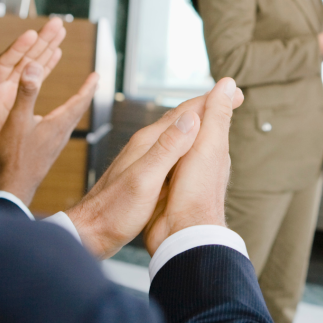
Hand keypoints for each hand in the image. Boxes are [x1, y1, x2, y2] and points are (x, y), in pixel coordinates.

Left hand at [0, 17, 65, 184]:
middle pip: (21, 58)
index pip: (4, 66)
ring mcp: (8, 91)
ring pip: (29, 63)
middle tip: (55, 23)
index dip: (17, 50)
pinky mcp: (15, 97)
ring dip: (45, 47)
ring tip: (60, 31)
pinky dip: (46, 64)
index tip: (31, 34)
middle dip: (38, 40)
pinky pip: (33, 76)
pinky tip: (57, 53)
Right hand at [0, 62, 98, 205]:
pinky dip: (64, 117)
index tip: (97, 74)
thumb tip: (33, 66)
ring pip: (70, 120)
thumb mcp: (17, 119)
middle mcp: (61, 134)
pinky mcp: (48, 151)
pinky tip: (56, 121)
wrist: (14, 187)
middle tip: (94, 82)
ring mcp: (55, 144)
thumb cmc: (14, 155)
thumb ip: (26, 93)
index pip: (79, 101)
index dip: (89, 86)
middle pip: (79, 109)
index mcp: (58, 124)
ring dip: (76, 105)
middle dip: (86, 93)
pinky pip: (61, 129)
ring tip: (79, 98)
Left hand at [66, 79, 243, 258]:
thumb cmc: (114, 212)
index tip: (234, 91)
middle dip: (208, 106)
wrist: (88, 232)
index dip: (210, 100)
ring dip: (199, 122)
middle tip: (233, 98)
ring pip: (177, 132)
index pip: (185, 113)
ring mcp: (143, 157)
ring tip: (218, 117)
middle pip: (181, 118)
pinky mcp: (143, 171)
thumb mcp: (145, 180)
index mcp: (148, 142)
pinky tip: (193, 148)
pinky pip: (172, 148)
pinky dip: (189, 141)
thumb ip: (167, 149)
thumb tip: (191, 119)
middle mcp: (146, 145)